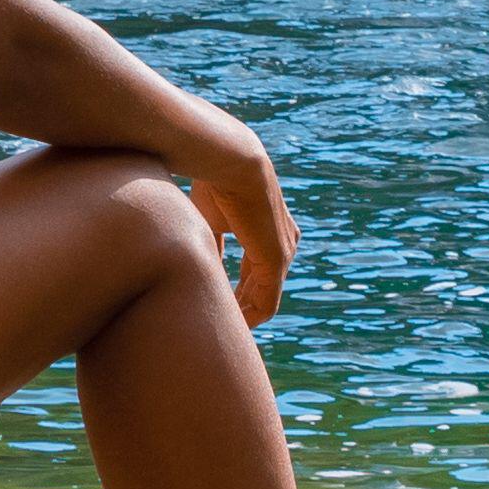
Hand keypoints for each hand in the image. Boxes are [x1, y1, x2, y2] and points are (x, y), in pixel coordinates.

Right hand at [202, 138, 297, 324]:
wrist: (232, 162)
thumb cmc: (217, 182)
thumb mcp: (212, 220)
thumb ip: (213, 247)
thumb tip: (204, 269)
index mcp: (270, 231)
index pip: (256, 269)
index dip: (237, 290)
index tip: (216, 303)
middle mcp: (284, 243)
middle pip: (262, 287)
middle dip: (240, 306)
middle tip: (218, 322)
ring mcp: (283, 253)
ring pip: (264, 298)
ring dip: (243, 315)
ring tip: (221, 327)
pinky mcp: (276, 261)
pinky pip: (266, 303)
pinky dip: (248, 316)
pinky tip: (229, 324)